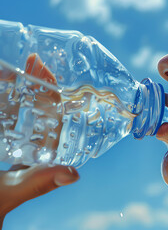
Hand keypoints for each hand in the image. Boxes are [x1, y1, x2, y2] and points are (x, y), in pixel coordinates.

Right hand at [0, 54, 78, 228]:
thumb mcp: (10, 191)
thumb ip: (37, 184)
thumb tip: (74, 175)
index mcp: (39, 157)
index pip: (51, 120)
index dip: (53, 96)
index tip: (49, 72)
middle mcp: (28, 147)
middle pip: (35, 109)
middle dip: (35, 84)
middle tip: (34, 61)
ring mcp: (13, 143)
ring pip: (18, 110)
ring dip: (19, 87)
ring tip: (20, 65)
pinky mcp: (5, 142)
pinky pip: (6, 117)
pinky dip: (6, 100)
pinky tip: (4, 82)